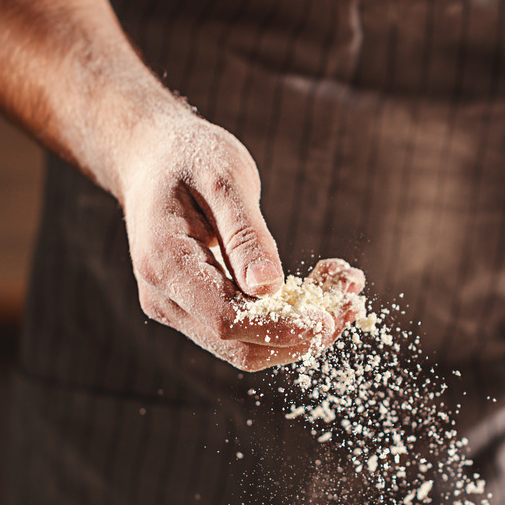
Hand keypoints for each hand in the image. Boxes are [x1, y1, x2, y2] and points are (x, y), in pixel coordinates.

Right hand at [117, 111, 355, 369]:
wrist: (152, 156)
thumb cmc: (189, 157)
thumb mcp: (224, 179)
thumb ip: (245, 235)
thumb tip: (270, 288)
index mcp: (165, 265)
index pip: (227, 321)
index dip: (281, 328)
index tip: (330, 317)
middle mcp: (164, 299)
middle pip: (238, 348)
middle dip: (300, 337)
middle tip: (352, 307)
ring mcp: (176, 308)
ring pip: (244, 348)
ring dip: (299, 331)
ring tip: (345, 293)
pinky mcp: (193, 308)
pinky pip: (242, 329)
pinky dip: (284, 318)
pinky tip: (320, 289)